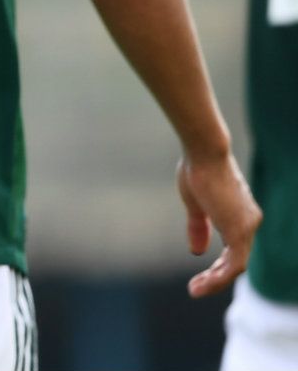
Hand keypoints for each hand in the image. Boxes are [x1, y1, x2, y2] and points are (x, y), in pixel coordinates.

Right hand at [179, 152, 261, 296]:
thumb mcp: (195, 205)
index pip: (235, 250)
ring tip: (194, 290)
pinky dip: (217, 278)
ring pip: (237, 267)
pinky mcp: (239, 232)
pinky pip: (234, 266)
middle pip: (237, 261)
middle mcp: (250, 223)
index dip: (218, 266)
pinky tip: (199, 284)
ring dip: (215, 281)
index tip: (200, 277)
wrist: (204, 153)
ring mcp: (247, 228)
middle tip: (195, 288)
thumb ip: (199, 228)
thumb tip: (198, 251)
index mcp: (240, 215)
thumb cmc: (198, 171)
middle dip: (216, 277)